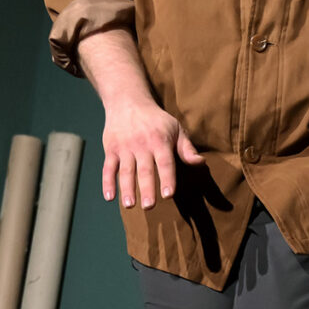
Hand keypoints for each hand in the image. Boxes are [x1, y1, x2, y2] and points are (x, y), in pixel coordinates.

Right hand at [100, 93, 201, 208]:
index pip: (165, 162)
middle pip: (144, 169)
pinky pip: (108, 167)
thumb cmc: (156, 120)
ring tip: (130, 205)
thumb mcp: (176, 129)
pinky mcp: (111, 149)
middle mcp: (142, 144)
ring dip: (127, 189)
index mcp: (160, 140)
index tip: (168, 194)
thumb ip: (187, 149)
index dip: (167, 178)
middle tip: (149, 207)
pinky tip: (109, 197)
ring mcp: (124, 147)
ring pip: (125, 171)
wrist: (127, 101)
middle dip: (147, 188)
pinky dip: (107, 182)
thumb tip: (201, 163)